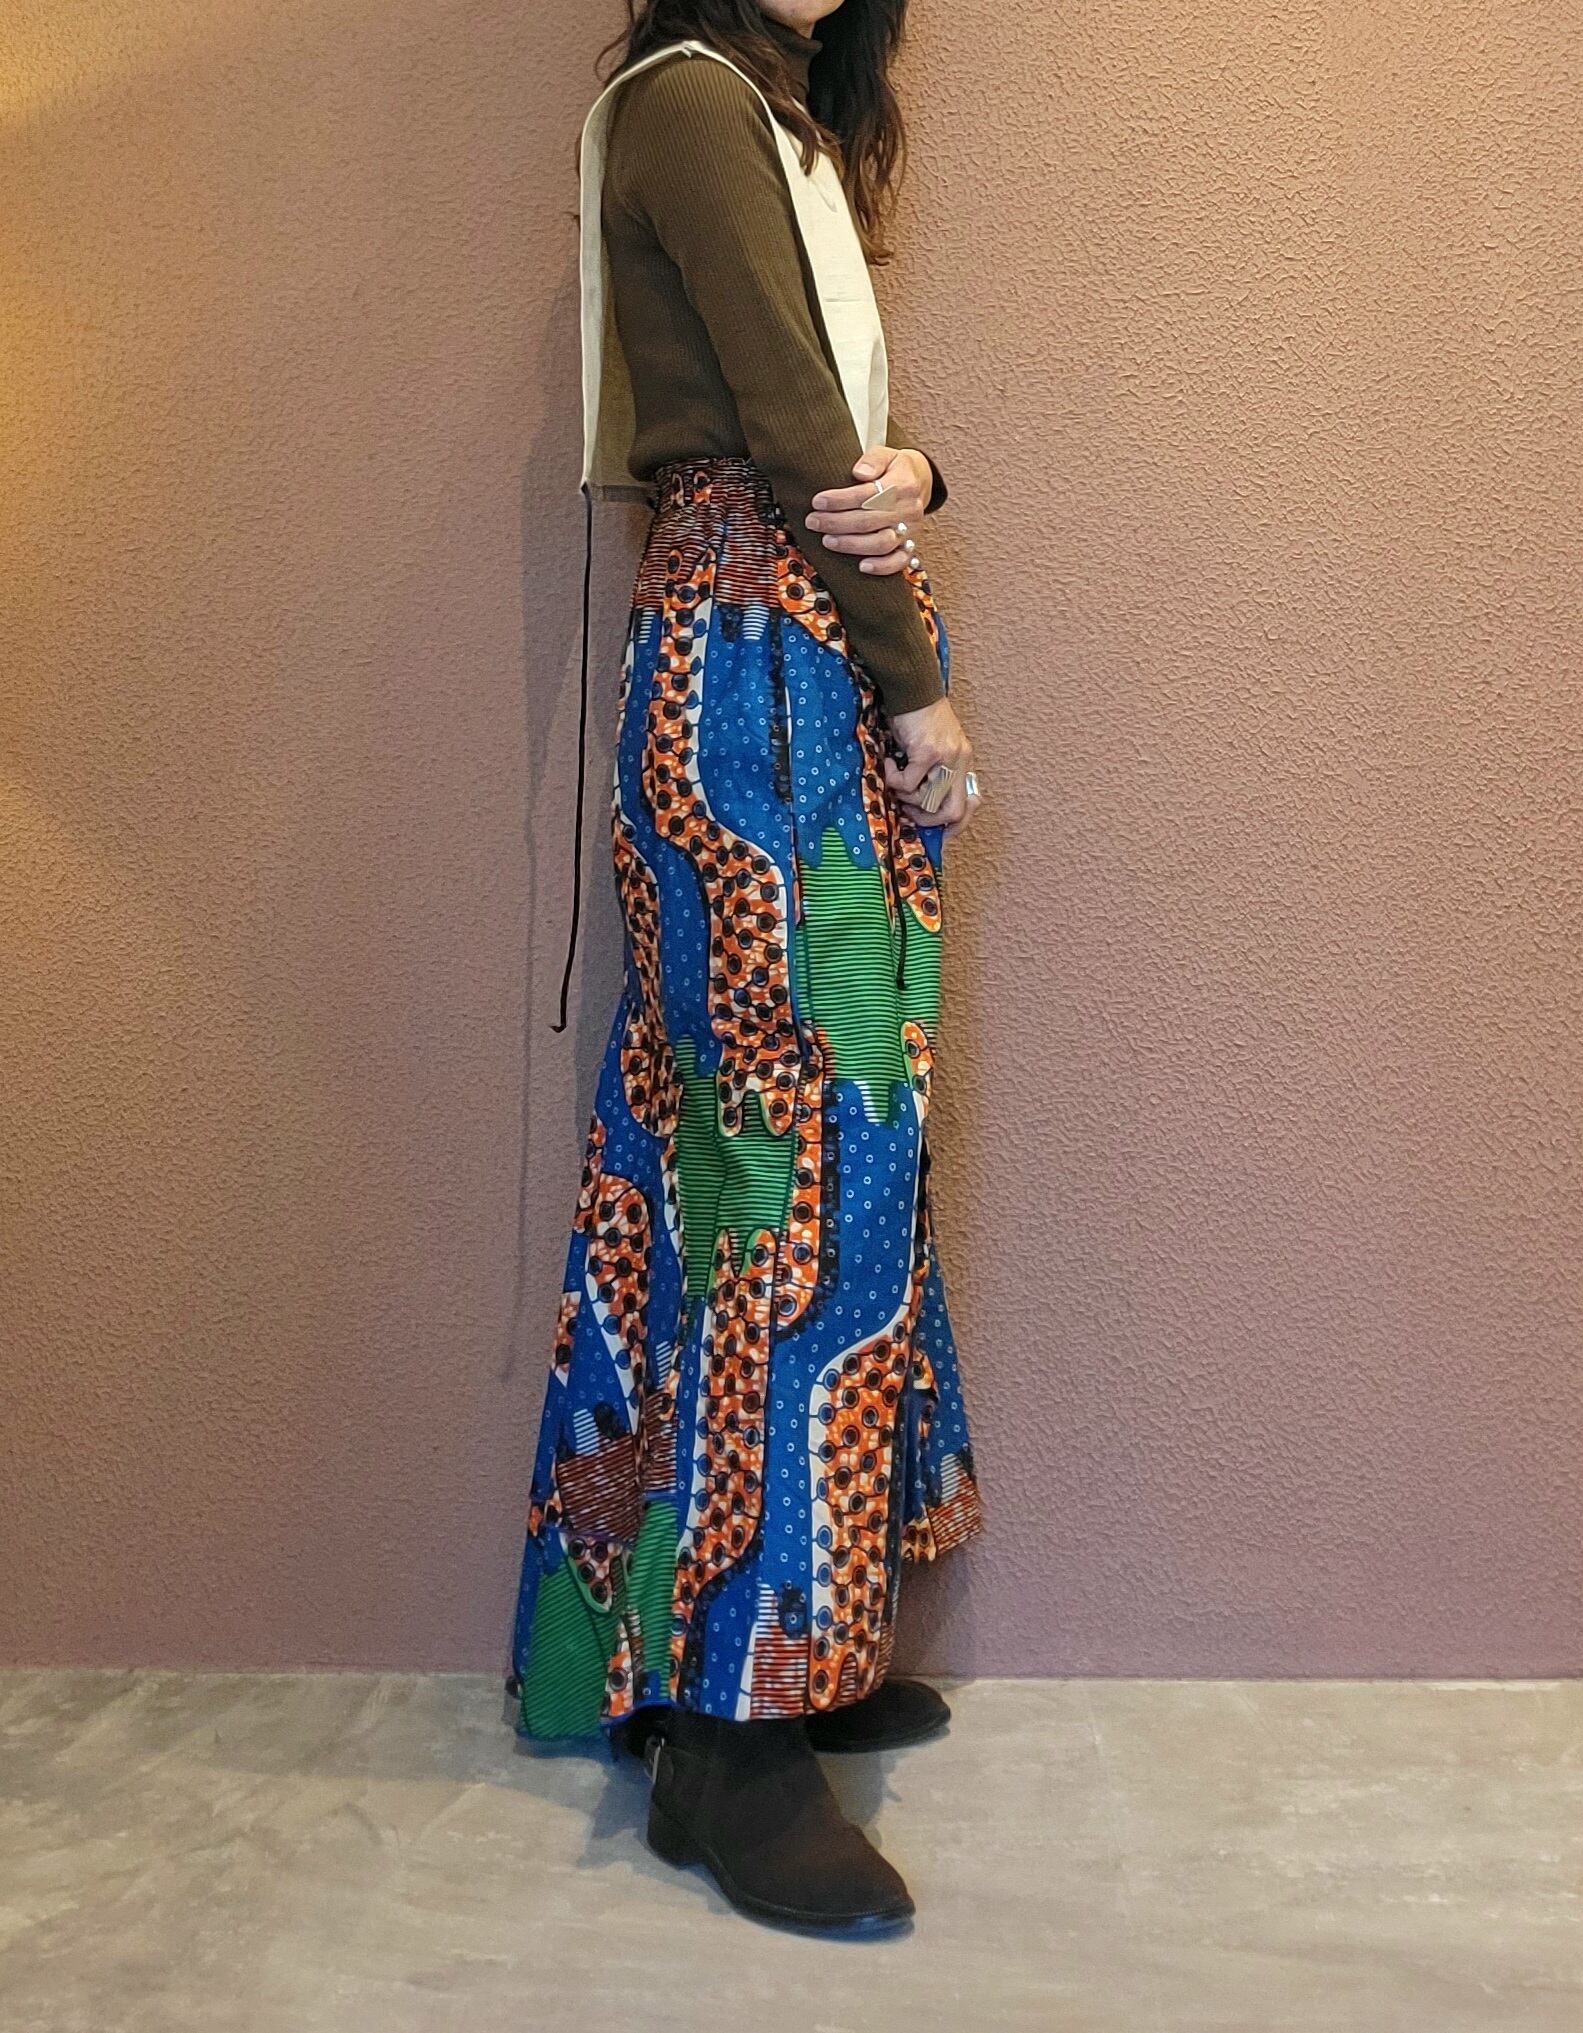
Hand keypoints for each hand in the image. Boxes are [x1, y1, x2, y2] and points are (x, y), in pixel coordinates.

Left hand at [805, 444, 933, 575]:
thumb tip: (859, 472)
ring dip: (851, 545)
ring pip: (881, 543)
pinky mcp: (910, 545)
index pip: (867, 494)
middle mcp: (908, 509)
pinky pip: (899, 561)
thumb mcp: (886, 453)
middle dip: (837, 523)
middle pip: (869, 521)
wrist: (920, 483)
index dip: (840, 500)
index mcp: (902, 484)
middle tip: (814, 522)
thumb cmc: (895, 469)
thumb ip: (873, 460)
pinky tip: (861, 567)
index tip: (818, 502)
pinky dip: (882, 567)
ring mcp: (910, 530)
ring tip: (828, 541)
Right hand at [885, 696, 980, 839]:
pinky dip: (895, 779)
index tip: (937, 835)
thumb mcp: (932, 747)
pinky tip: (890, 764)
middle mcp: (959, 762)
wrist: (912, 689)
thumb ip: (933, 772)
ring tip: (896, 779)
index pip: (968, 806)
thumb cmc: (916, 717)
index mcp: (962, 762)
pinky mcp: (928, 752)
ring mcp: (946, 758)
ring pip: (929, 800)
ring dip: (906, 796)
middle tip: (908, 810)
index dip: (954, 827)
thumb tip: (919, 803)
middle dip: (927, 820)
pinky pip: (908, 783)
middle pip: (953, 812)